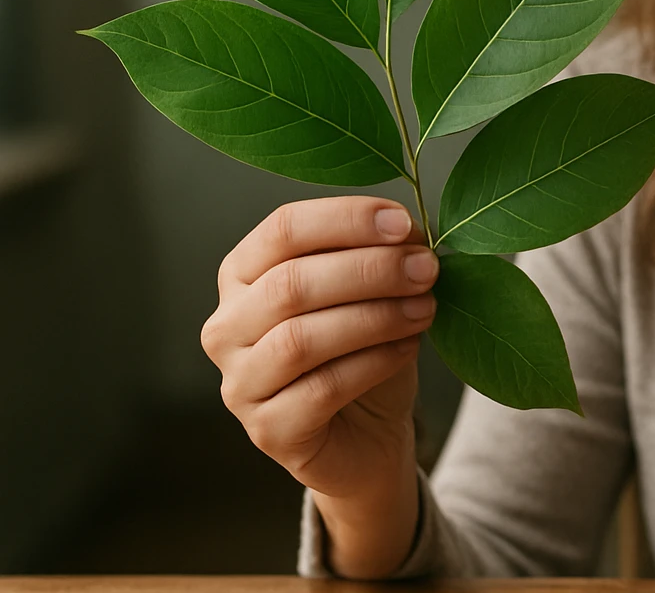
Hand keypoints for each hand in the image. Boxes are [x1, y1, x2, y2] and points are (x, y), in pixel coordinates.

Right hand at [200, 196, 436, 502]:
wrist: (370, 433)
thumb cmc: (365, 350)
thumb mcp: (376, 291)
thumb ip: (383, 255)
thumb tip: (409, 231)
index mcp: (244, 274)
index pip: (282, 230)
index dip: (345, 220)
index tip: (404, 223)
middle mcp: (227, 326)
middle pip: (290, 284)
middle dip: (369, 270)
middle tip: (426, 270)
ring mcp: (240, 382)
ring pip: (300, 339)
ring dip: (374, 317)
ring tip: (425, 309)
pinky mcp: (268, 430)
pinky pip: (321, 390)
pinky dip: (373, 363)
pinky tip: (408, 348)